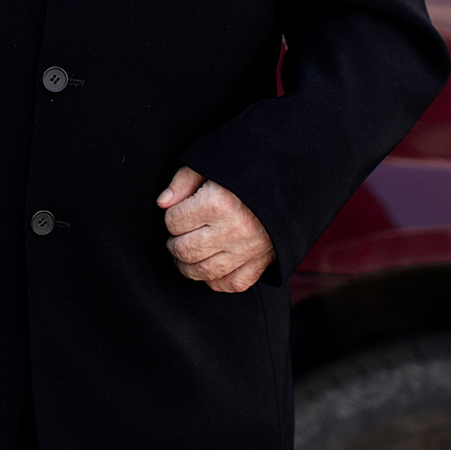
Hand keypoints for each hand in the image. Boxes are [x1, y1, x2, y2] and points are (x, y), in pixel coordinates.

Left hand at [159, 166, 273, 292]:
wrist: (288, 184)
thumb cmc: (244, 172)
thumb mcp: (211, 165)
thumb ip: (182, 182)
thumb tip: (162, 203)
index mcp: (218, 204)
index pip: (173, 221)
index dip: (171, 217)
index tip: (178, 212)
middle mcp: (233, 230)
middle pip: (185, 250)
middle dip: (174, 244)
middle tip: (177, 235)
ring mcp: (247, 250)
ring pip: (204, 272)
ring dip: (187, 266)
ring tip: (186, 253)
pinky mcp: (261, 263)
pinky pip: (232, 284)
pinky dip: (216, 281)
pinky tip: (209, 267)